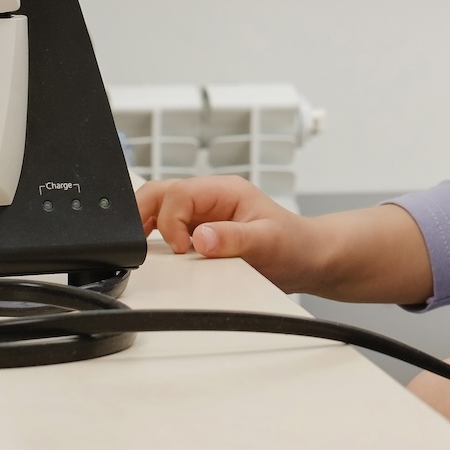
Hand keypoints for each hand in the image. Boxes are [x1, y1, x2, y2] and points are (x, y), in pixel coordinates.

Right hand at [138, 174, 313, 289]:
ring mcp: (203, 214)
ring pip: (158, 206)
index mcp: (225, 191)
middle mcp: (210, 198)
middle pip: (160, 192)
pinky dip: (155, 236)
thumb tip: (202, 237)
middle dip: (143, 215)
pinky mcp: (200, 231)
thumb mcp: (268, 242)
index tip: (183, 248)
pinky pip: (166, 226)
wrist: (307, 258)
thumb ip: (234, 239)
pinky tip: (156, 252)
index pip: (179, 193)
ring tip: (145, 249)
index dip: (171, 221)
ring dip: (146, 224)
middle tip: (142, 246)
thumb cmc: (294, 244)